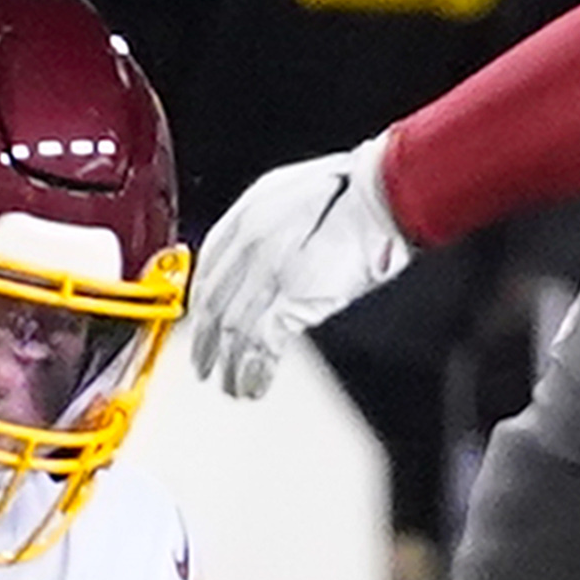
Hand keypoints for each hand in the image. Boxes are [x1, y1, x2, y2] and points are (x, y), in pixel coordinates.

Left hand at [186, 141, 413, 396]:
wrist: (377, 197)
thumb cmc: (351, 192)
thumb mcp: (293, 194)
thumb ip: (270, 224)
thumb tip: (264, 252)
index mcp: (246, 216)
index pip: (208, 269)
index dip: (201, 305)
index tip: (202, 325)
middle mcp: (248, 246)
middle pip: (214, 305)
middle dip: (205, 342)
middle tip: (204, 366)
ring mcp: (268, 274)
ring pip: (233, 331)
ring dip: (230, 366)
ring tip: (232, 387)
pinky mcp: (293, 301)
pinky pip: (262, 346)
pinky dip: (255, 371)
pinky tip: (254, 385)